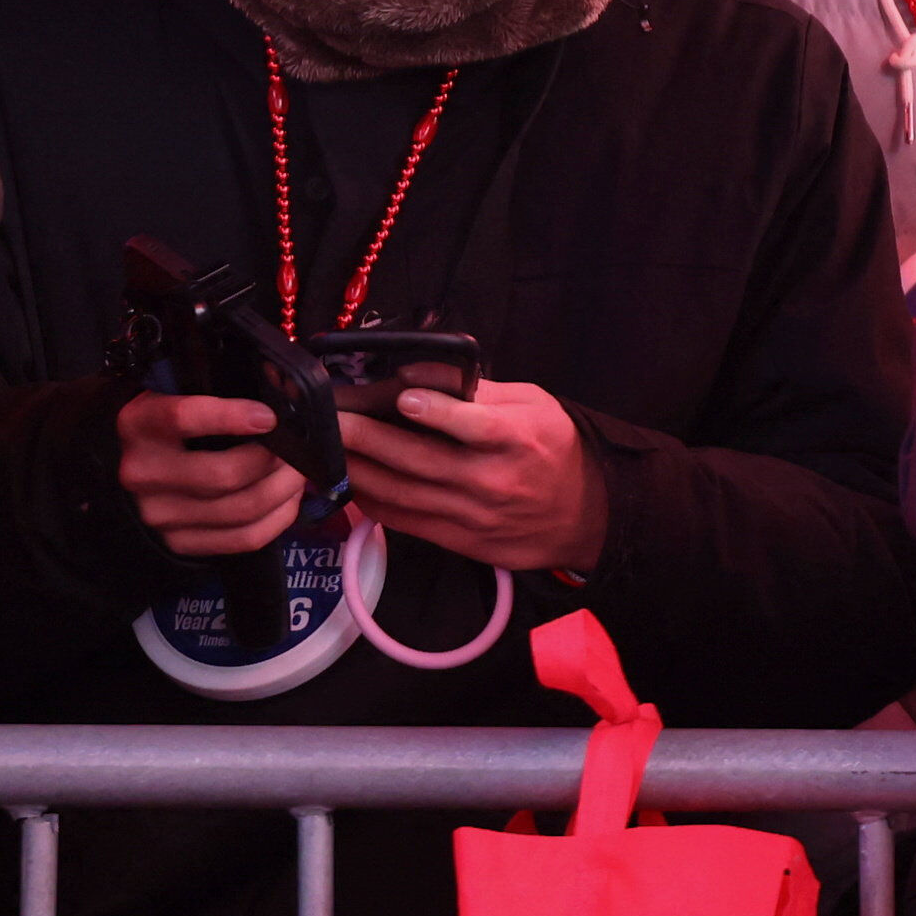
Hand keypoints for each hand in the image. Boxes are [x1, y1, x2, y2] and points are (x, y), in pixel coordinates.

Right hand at [118, 390, 306, 557]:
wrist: (141, 467)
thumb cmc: (176, 424)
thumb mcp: (181, 395)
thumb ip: (222, 388)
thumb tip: (284, 390)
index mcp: (140, 424)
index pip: (182, 417)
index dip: (230, 416)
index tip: (268, 417)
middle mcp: (142, 472)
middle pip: (224, 475)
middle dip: (273, 462)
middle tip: (294, 450)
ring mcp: (158, 514)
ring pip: (242, 509)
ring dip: (284, 489)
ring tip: (297, 472)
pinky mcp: (179, 542)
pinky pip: (246, 538)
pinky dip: (280, 517)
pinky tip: (287, 499)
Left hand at [335, 380, 612, 572]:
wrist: (589, 517)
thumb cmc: (556, 450)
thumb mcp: (534, 405)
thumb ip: (478, 391)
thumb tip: (418, 374)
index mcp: (518, 439)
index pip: (474, 426)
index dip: (436, 411)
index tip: (402, 397)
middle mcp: (492, 480)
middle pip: (420, 459)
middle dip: (367, 437)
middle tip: (331, 418)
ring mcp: (473, 515)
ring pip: (402, 492)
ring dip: (358, 469)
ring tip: (326, 448)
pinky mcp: (459, 541)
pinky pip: (404, 521)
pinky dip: (372, 501)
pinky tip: (351, 481)